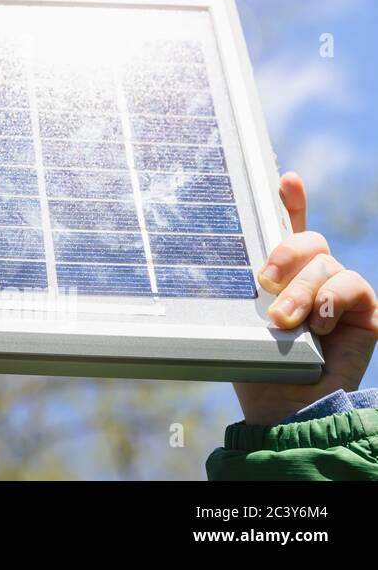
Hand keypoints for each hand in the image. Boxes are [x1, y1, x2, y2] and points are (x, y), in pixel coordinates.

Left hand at [233, 173, 377, 424]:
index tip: (286, 179)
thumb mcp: (241, 322)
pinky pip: (352, 285)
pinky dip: (330, 302)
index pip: (286, 229)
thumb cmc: (258, 368)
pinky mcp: (364, 311)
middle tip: (265, 279)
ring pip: (325, 264)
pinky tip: (318, 327)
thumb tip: (224, 268)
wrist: (288, 409)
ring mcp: (339, 293)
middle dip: (285, 252)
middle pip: (307, 239)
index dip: (290, 201)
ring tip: (284, 322)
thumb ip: (245, 291)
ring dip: (301, 292)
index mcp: (279, 275)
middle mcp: (312, 278)